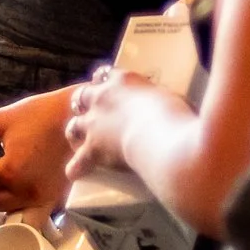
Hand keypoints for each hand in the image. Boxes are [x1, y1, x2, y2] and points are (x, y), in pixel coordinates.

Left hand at [0, 88, 74, 213]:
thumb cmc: (43, 115)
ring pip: (12, 214)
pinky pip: (36, 220)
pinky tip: (26, 200)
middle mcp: (25, 191)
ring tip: (12, 184)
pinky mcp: (56, 201)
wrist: (79, 118)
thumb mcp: (5, 117)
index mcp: (10, 171)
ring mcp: (42, 199)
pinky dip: (27, 215)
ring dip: (7, 201)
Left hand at [62, 66, 187, 181]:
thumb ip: (159, 98)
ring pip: (73, 125)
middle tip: (90, 113)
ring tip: (79, 139)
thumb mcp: (168, 95)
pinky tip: (74, 175)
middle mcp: (102, 97)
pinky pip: (77, 162)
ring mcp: (94, 123)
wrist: (161, 135)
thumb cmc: (175, 113)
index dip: (103, 82)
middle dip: (84, 104)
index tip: (107, 86)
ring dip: (76, 131)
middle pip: (82, 96)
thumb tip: (165, 105)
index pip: (105, 74)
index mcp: (123, 80)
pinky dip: (76, 168)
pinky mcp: (93, 149)